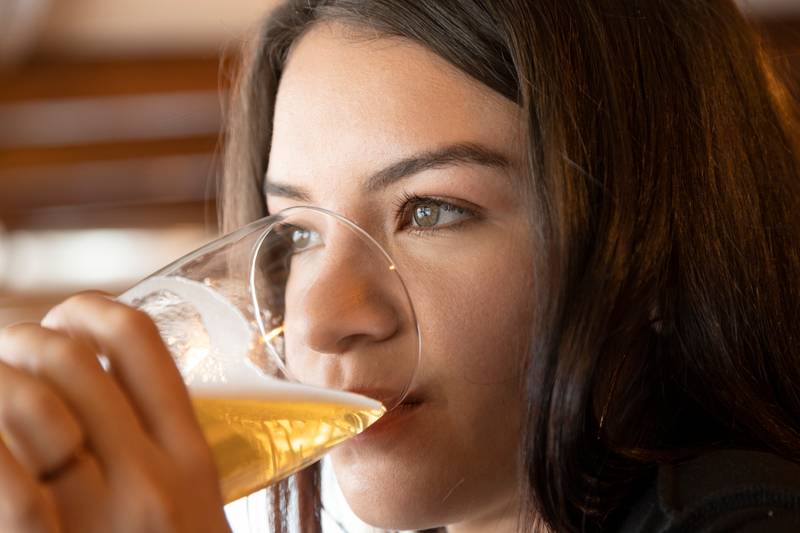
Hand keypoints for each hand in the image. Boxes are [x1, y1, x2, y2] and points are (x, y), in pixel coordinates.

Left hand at [0, 293, 231, 532]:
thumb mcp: (203, 518)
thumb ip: (171, 469)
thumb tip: (117, 421)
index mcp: (192, 462)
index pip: (139, 341)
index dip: (88, 309)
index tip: (64, 322)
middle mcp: (150, 479)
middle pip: (71, 360)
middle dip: (22, 339)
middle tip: (8, 357)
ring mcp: (98, 517)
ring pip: (30, 402)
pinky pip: (5, 474)